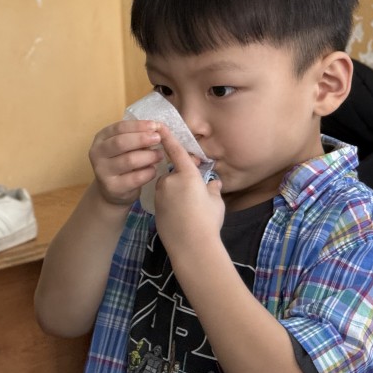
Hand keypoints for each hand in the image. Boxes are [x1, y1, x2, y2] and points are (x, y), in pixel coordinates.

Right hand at [89, 120, 163, 205]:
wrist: (112, 190)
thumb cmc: (122, 161)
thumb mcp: (126, 146)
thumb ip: (137, 136)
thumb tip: (158, 128)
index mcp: (101, 138)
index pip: (119, 128)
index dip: (138, 125)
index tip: (155, 125)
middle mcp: (97, 154)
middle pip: (121, 142)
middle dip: (142, 139)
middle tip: (158, 138)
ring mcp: (103, 172)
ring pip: (129, 160)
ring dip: (148, 156)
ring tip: (159, 155)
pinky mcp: (113, 187)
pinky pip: (135, 178)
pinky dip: (148, 172)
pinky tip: (154, 170)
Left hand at [154, 124, 223, 250]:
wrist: (192, 247)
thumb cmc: (208, 221)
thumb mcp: (216, 203)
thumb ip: (213, 189)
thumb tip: (214, 183)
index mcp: (187, 175)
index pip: (176, 152)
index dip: (169, 138)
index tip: (160, 126)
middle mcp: (170, 181)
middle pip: (174, 174)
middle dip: (182, 181)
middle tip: (196, 197)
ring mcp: (160, 195)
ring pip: (168, 188)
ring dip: (176, 193)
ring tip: (189, 211)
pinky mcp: (155, 209)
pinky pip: (164, 201)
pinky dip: (171, 205)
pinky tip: (181, 218)